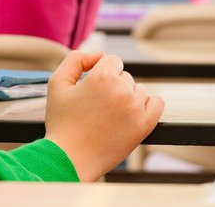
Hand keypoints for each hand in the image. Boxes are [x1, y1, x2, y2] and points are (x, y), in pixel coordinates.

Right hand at [43, 52, 163, 181]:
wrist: (70, 159)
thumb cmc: (62, 123)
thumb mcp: (57, 83)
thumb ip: (76, 59)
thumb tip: (99, 55)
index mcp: (102, 77)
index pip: (112, 60)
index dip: (100, 73)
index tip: (93, 88)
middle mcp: (121, 90)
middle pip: (125, 76)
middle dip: (113, 87)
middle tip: (97, 106)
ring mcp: (135, 108)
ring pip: (138, 90)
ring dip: (127, 98)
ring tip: (110, 115)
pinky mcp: (145, 125)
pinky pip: (157, 103)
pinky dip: (148, 105)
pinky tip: (133, 113)